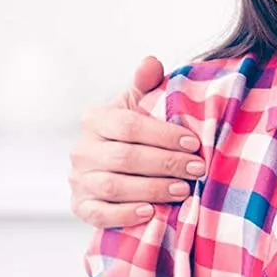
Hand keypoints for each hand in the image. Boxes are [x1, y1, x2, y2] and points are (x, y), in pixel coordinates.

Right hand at [69, 55, 206, 227]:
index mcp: (95, 119)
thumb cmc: (134, 134)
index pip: (129, 125)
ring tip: (184, 190)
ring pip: (115, 186)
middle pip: (125, 157)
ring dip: (153, 189)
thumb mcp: (139, 106)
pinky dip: (126, 214)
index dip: (164, 135)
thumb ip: (146, 85)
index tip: (194, 144)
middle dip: (166, 163)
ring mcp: (79, 180)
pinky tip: (151, 212)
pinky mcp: (81, 207)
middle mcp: (82, 149)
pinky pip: (100, 214)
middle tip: (197, 169)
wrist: (116, 170)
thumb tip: (151, 62)